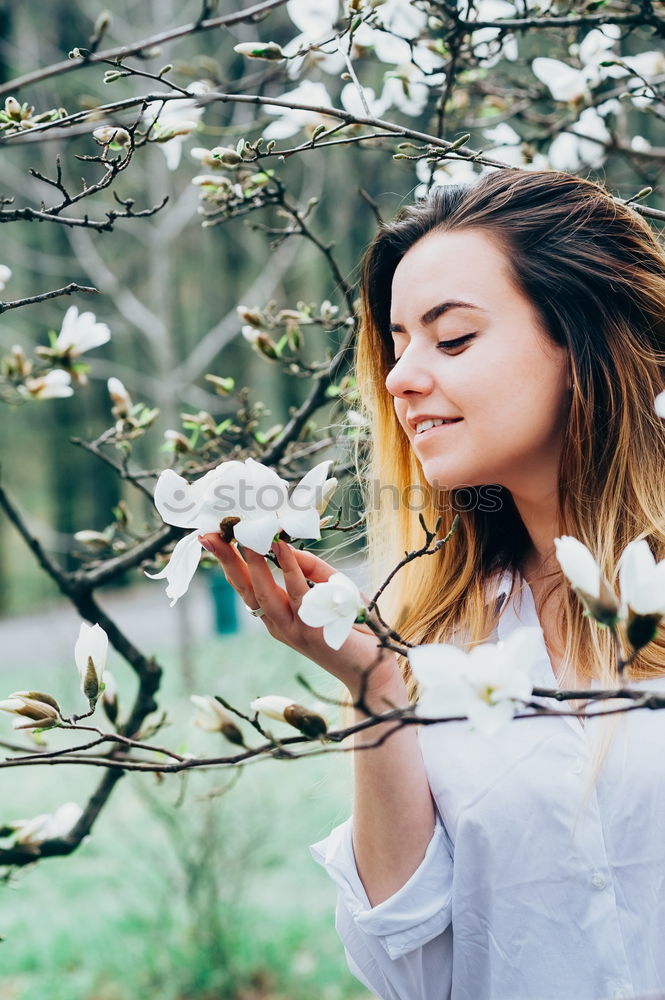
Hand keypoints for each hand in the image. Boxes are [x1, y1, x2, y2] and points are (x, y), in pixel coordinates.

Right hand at [198, 534, 404, 704]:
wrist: (374, 670)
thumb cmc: (352, 627)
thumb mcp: (330, 588)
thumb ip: (308, 567)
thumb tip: (284, 545)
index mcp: (276, 615)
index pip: (246, 586)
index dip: (229, 562)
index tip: (213, 536)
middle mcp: (277, 624)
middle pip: (244, 589)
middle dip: (226, 561)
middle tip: (208, 535)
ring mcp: (292, 629)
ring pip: (263, 592)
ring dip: (251, 562)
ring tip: (242, 535)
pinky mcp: (312, 630)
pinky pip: (297, 593)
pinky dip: (288, 568)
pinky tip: (280, 546)